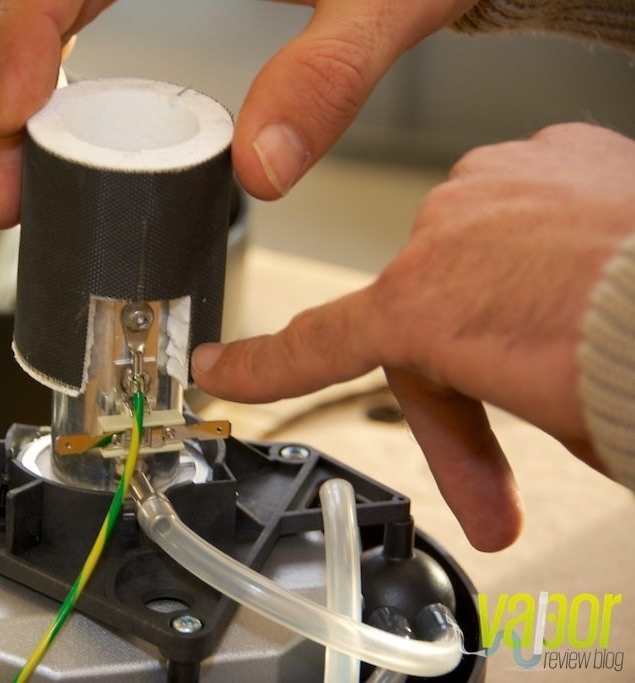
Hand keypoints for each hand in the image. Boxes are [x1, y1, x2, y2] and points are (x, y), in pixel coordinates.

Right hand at [0, 0, 476, 227]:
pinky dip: (57, 76)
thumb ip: (329, 73)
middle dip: (5, 94)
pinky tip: (55, 130)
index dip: (21, 35)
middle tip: (8, 191)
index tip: (14, 112)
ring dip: (20, 93)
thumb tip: (263, 169)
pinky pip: (78, 12)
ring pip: (48, 10)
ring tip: (20, 181)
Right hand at [193, 123, 634, 550]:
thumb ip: (494, 399)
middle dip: (459, 402)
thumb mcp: (546, 422)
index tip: (216, 368)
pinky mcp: (556, 153)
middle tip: (494, 496)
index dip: (260, 365)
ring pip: (476, 264)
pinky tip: (592, 278)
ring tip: (574, 356)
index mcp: (423, 307)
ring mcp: (498, 185)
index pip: (318, 343)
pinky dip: (550, 249)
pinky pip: (527, 208)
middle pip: (423, 323)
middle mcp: (443, 235)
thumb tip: (514, 405)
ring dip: (512, 316)